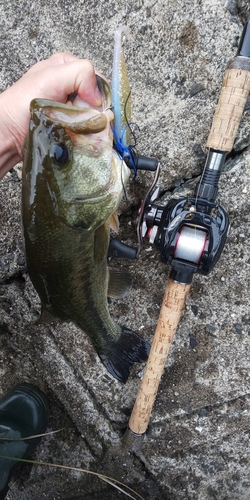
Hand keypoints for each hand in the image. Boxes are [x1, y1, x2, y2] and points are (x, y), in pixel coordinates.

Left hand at [0, 53, 102, 178]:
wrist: (9, 132)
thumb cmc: (23, 103)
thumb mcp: (52, 76)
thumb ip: (80, 73)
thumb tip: (99, 97)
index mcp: (68, 67)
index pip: (98, 79)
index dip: (98, 93)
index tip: (92, 106)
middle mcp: (71, 87)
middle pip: (99, 99)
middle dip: (95, 111)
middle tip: (83, 119)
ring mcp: (72, 108)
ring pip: (96, 117)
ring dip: (92, 126)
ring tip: (80, 130)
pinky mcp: (70, 127)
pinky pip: (88, 131)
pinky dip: (88, 136)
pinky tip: (81, 138)